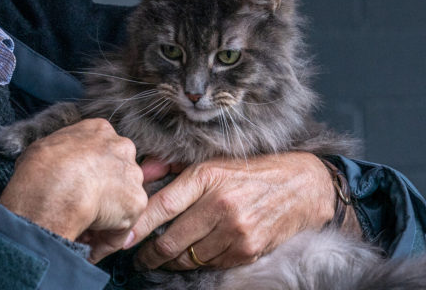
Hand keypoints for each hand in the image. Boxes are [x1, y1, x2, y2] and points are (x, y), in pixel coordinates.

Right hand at [0, 119, 145, 243]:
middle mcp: (122, 147)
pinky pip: (122, 226)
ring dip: (106, 215)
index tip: (76, 186)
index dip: (88, 171)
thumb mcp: (44, 146)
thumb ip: (61, 151)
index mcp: (99, 130)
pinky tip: (89, 243)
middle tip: (81, 208)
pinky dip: (108, 237)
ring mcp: (132, 174)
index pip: (101, 150)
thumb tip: (54, 162)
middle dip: (103, 191)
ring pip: (122, 199)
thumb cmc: (40, 169)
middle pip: (117, 172)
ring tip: (82, 228)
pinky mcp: (136, 202)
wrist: (53, 190)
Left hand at [126, 152, 336, 270]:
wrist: (304, 185)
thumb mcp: (214, 160)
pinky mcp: (248, 249)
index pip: (162, 206)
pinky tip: (200, 253)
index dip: (137, 227)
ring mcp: (236, 230)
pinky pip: (212, 264)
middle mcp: (220, 204)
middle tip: (141, 256)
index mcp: (207, 176)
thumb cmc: (253, 170)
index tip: (121, 239)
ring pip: (189, 258)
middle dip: (151, 254)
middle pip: (171, 241)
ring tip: (167, 256)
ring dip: (174, 261)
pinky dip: (201, 262)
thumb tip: (142, 170)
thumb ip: (174, 166)